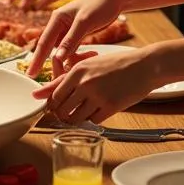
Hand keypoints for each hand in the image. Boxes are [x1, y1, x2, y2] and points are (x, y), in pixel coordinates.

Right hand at [25, 0, 124, 78]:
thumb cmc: (100, 4)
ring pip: (61, 50)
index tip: (31, 74)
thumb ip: (71, 40)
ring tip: (65, 73)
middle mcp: (59, 24)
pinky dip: (74, 57)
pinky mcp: (77, 34)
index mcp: (57, 18)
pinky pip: (71, 49)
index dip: (37, 59)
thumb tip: (57, 57)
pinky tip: (82, 60)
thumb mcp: (85, 22)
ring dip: (64, 61)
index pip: (44, 42)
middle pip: (49, 48)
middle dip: (48, 63)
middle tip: (43, 79)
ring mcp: (68, 30)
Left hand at [32, 45, 159, 124]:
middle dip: (63, 115)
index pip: (54, 95)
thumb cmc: (115, 64)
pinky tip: (99, 110)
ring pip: (76, 118)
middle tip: (68, 114)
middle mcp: (85, 83)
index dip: (52, 105)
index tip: (55, 107)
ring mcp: (98, 95)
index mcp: (77, 71)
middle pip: (62, 109)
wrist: (143, 66)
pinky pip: (94, 120)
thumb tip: (39, 93)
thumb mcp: (87, 64)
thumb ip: (64, 79)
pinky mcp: (111, 107)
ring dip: (78, 118)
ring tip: (85, 111)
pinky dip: (94, 118)